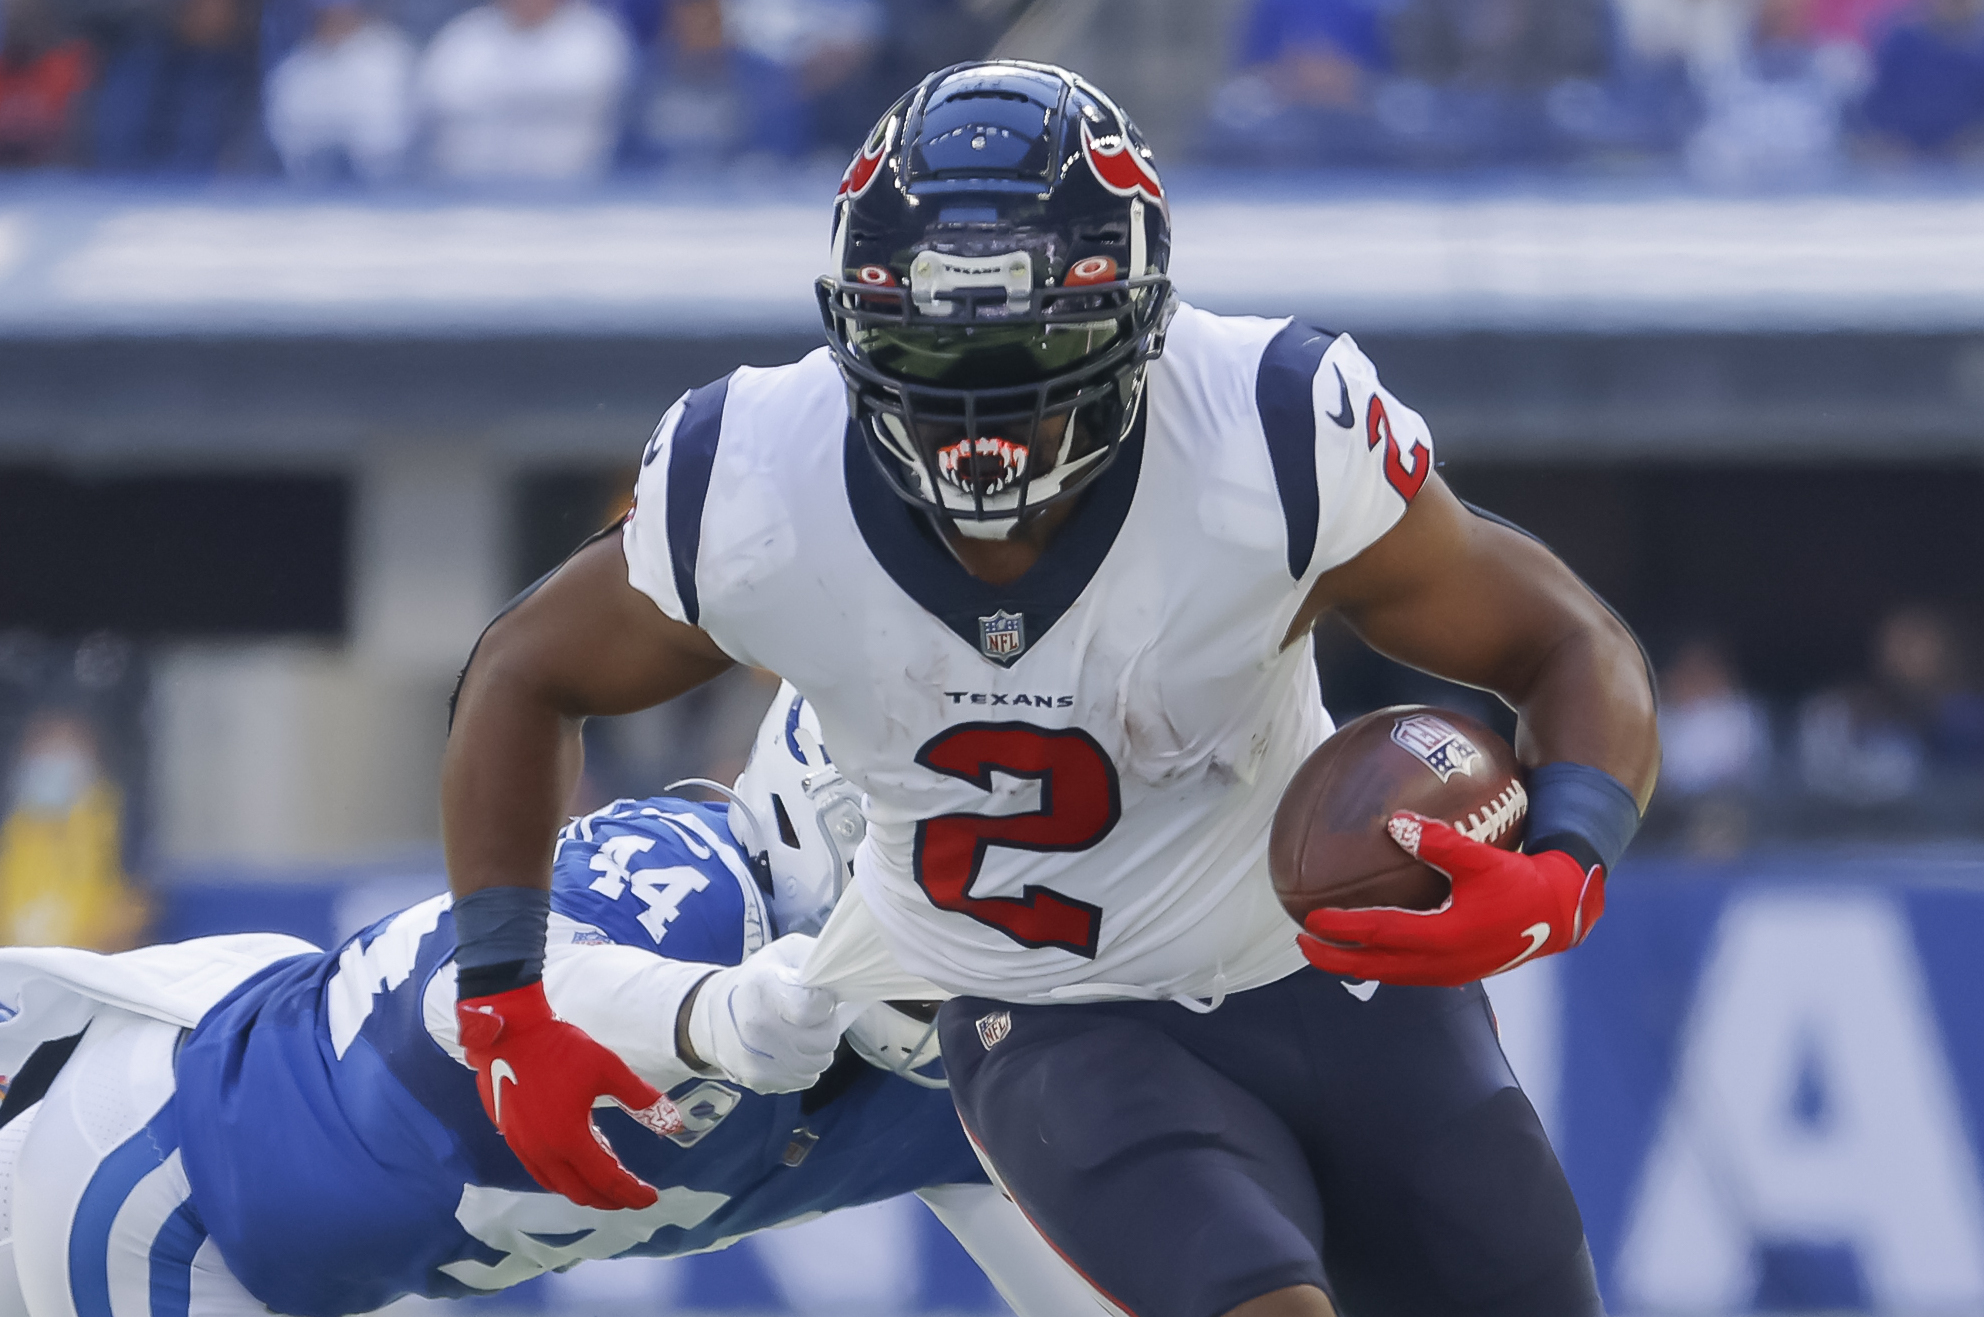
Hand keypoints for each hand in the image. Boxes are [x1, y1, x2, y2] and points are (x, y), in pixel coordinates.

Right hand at [457, 980, 685, 1210]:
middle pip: (581, 1192)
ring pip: (557, 1184)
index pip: (607, 1180)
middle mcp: (542, 1151)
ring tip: (608, 1182)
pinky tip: (576, 1161)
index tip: (651, 1197)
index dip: (631, 1192)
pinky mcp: (510, 1136)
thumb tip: (674, 1123)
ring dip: (585, 1189)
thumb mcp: (608, 1068)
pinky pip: (540, 1170)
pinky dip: (563, 1176)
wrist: (510, 1032)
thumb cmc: (560, 1048)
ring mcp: (522, 1146)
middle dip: (609, 1199)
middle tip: (631, 1194)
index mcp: (568, 1139)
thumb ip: (641, 1099)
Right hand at [686, 934, 838, 1092]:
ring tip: (800, 1032)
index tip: (820, 998)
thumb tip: (846, 978)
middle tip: (811, 1016)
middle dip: (825, 1025)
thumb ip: (817, 961)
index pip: (814, 1008)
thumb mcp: (784, 955)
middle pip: (824, 1039)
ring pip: (820, 1062)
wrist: (713, 1017)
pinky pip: (805, 1079)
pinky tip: (789, 1050)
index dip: (825, 1003)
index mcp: (764, 989)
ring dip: (817, 1048)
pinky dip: (804, 1065)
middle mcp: (757, 1028)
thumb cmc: (757, 980)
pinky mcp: (759, 1082)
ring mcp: (757, 1061)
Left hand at [1298, 812, 1605, 987]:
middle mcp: (1442, 963)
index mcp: (1444, 937)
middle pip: (1374, 966)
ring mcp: (1448, 973)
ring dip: (1355, 963)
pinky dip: (1381, 961)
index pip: (1379, 934)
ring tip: (1327, 950)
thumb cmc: (1521, 883)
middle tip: (1302, 943)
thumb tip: (1395, 822)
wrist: (1559, 915)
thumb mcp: (1482, 857)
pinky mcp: (1455, 971)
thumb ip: (1439, 841)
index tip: (1311, 918)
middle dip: (1334, 959)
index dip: (1341, 929)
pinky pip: (1406, 972)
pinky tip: (1371, 945)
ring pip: (1389, 974)